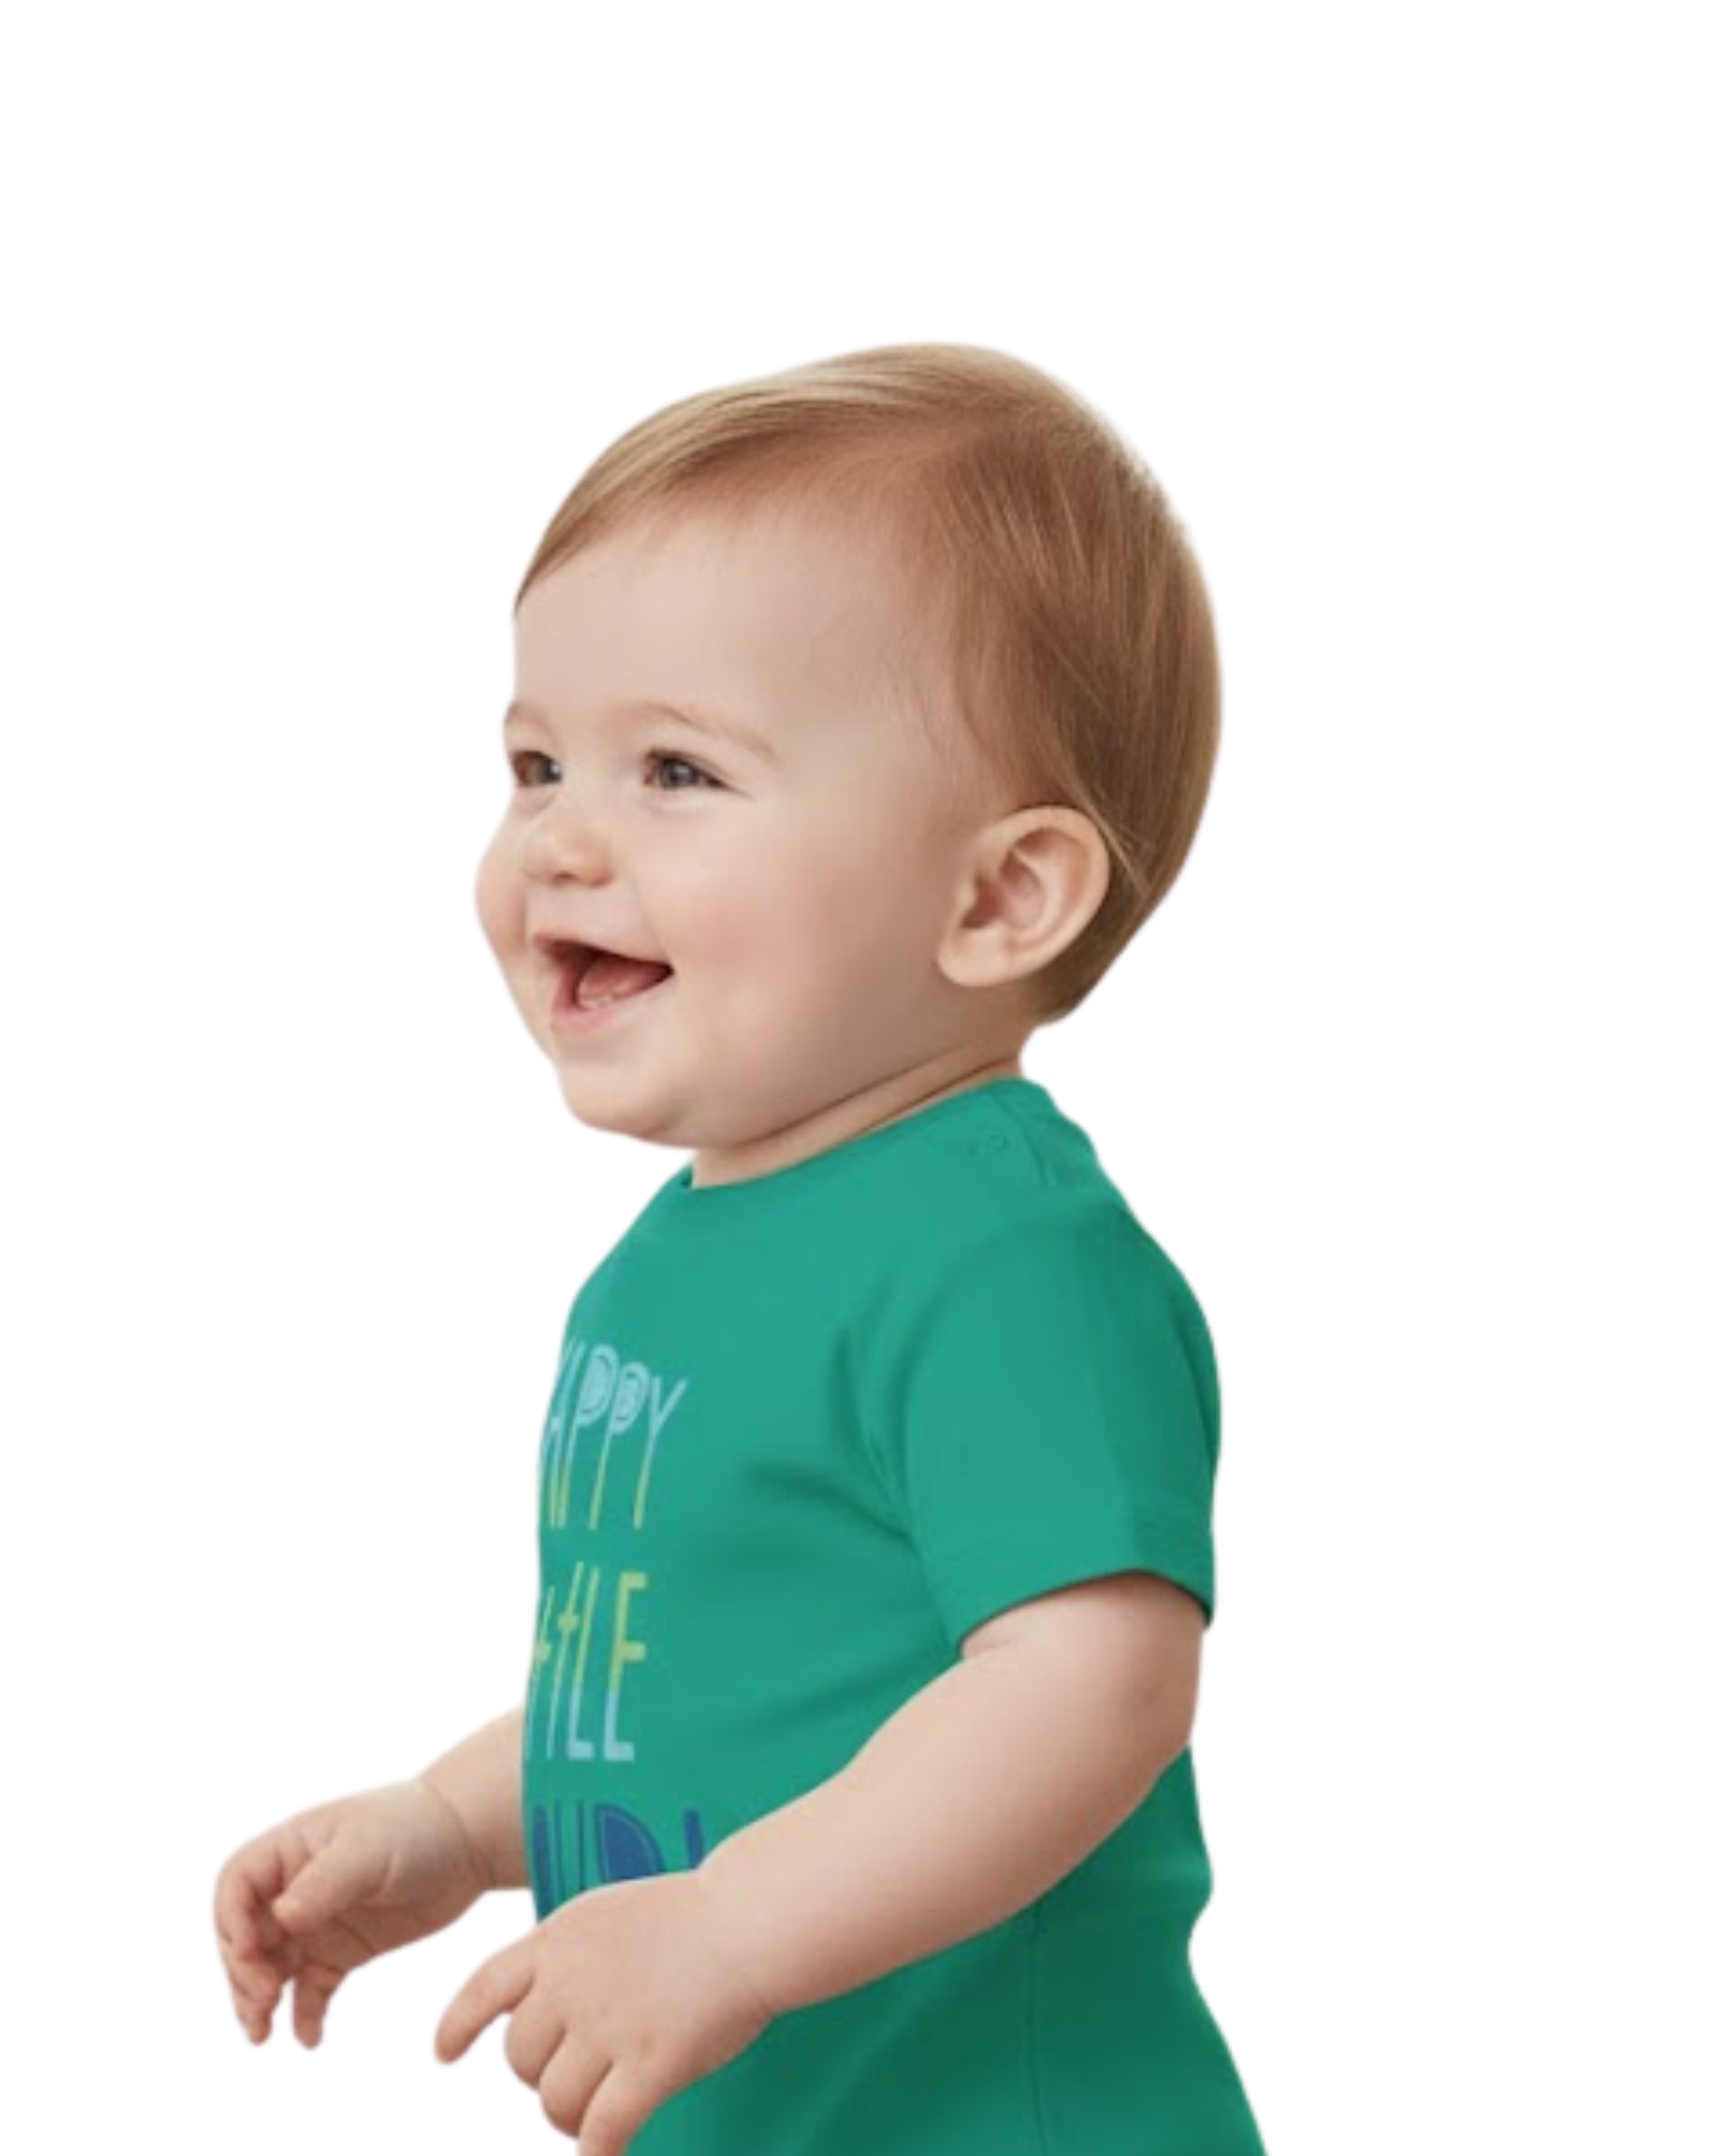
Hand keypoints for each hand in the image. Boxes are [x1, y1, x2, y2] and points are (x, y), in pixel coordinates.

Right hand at [215, 1779, 492, 2047]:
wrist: (469, 1840)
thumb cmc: (417, 1827)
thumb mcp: (369, 1850)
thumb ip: (324, 1883)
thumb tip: (281, 1917)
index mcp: (291, 1849)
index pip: (236, 1886)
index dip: (233, 1923)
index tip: (253, 1955)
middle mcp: (295, 1887)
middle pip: (245, 1934)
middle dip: (243, 1972)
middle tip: (264, 2001)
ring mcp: (317, 1921)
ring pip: (270, 1968)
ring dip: (259, 2001)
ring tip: (263, 2033)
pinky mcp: (343, 1950)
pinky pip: (310, 1989)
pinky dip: (304, 2014)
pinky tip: (310, 2038)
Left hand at [434, 1870, 778, 2154]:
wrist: (749, 1920)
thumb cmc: (689, 1918)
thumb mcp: (607, 1914)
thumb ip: (566, 1956)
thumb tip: (530, 2006)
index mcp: (558, 1939)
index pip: (485, 1987)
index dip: (459, 2025)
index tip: (444, 2053)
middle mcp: (572, 1981)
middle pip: (521, 2058)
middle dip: (543, 2077)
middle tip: (579, 2079)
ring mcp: (610, 2023)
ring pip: (556, 2101)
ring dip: (570, 2119)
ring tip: (595, 2117)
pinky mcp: (650, 2062)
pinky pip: (603, 2130)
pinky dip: (599, 2154)